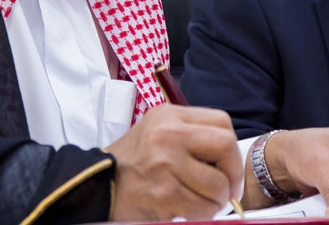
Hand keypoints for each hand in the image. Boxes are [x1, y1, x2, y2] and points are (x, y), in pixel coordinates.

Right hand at [106, 104, 243, 220]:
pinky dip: (203, 213)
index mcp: (170, 115)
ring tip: (203, 201)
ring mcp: (165, 164)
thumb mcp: (157, 129)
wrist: (95, 183)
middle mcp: (168, 134)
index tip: (228, 166)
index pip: (221, 122)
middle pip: (225, 146)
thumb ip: (190, 133)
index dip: (232, 148)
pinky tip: (189, 210)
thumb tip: (228, 157)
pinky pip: (202, 207)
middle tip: (228, 188)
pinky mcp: (163, 193)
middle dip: (232, 173)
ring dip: (217, 200)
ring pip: (217, 184)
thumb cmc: (131, 160)